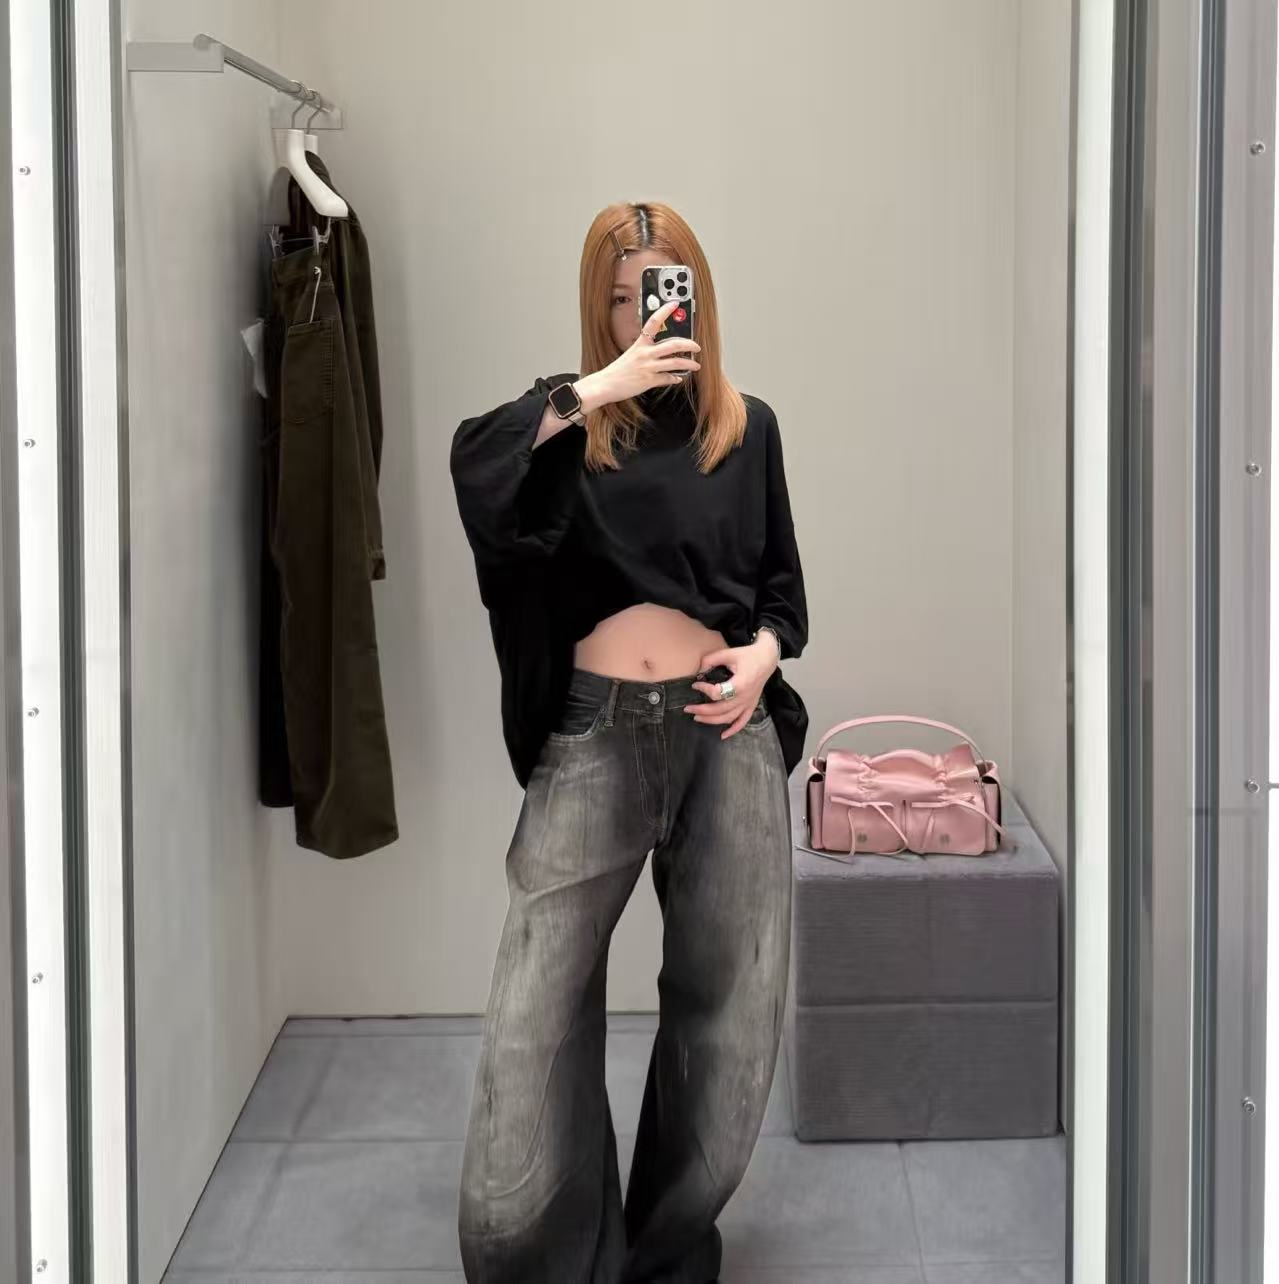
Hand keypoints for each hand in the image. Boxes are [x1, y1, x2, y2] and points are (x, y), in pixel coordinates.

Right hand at [581, 298, 700, 407]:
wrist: (605, 384)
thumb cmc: (617, 370)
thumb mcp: (631, 354)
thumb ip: (645, 351)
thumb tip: (660, 351)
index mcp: (640, 344)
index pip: (654, 322)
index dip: (665, 311)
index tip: (674, 304)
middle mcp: (645, 353)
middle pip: (673, 344)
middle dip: (689, 345)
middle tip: (696, 346)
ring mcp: (648, 367)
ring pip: (675, 363)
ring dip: (689, 364)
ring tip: (695, 365)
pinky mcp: (649, 380)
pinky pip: (667, 378)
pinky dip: (675, 378)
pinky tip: (678, 378)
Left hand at [683, 637, 778, 739]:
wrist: (767, 659)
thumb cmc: (748, 655)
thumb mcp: (728, 653)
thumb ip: (711, 660)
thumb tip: (698, 670)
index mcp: (740, 683)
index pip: (717, 693)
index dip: (704, 689)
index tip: (696, 684)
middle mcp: (744, 697)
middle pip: (721, 709)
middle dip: (702, 710)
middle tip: (688, 708)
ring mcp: (748, 703)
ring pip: (729, 718)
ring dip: (712, 720)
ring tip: (697, 717)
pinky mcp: (751, 706)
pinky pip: (743, 722)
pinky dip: (733, 730)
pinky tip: (723, 736)